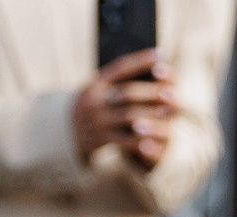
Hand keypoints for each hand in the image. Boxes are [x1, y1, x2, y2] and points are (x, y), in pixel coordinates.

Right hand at [72, 51, 176, 170]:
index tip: (160, 56)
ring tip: (168, 112)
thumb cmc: (92, 105)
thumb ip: (117, 79)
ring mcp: (98, 120)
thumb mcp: (98, 88)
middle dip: (151, 92)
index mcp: (96, 83)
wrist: (66, 132)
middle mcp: (95, 100)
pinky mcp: (101, 139)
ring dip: (151, 114)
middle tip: (170, 92)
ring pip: (129, 116)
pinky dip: (141, 140)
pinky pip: (125, 140)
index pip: (120, 67)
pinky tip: (155, 138)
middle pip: (128, 93)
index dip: (141, 60)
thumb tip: (151, 67)